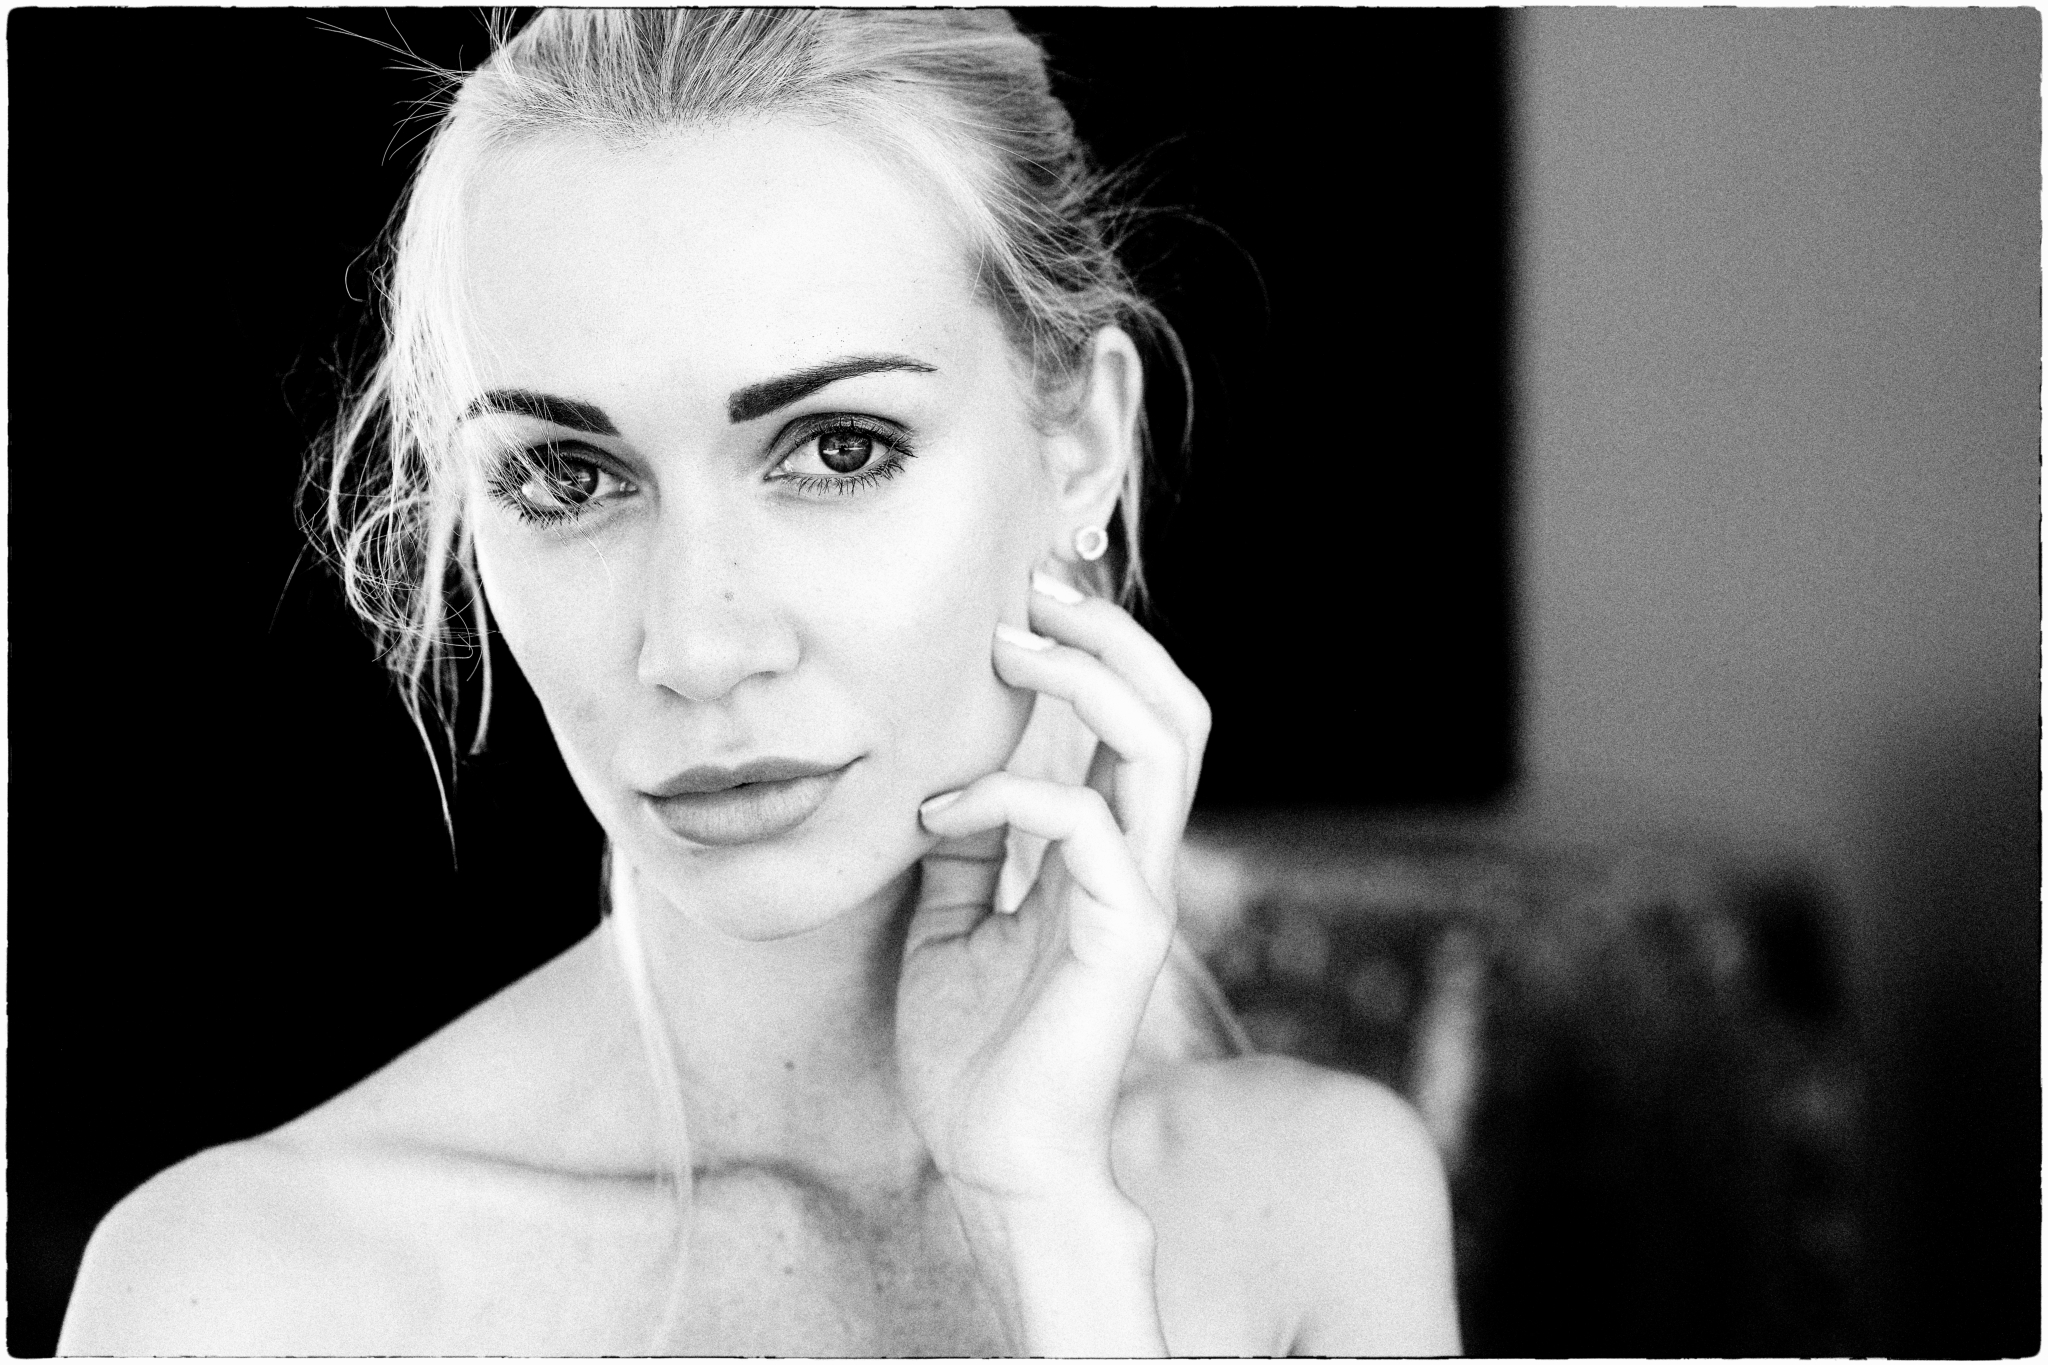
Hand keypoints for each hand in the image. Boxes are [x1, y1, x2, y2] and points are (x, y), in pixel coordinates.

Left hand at [895, 571, 1211, 1206]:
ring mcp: (1139, 894)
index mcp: (1103, 854)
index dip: (1092, 649)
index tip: (1018, 601)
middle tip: (1028, 592)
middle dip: (1109, 634)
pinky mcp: (1122, 935)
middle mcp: (1136, 861)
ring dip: (1086, 676)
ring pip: (1162, 741)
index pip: (1132, 723)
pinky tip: (940, 810)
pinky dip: (1010, 791)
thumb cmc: (972, 1051)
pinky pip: (1084, 821)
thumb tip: (947, 777)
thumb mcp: (950, 921)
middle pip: (1173, 709)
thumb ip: (968, 846)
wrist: (991, 1159)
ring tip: (1008, 649)